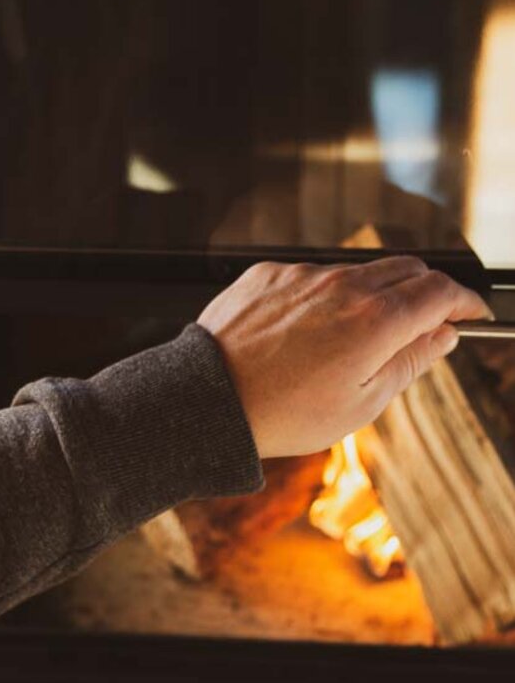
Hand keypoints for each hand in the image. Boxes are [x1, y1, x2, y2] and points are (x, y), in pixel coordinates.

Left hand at [197, 257, 491, 457]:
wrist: (209, 400)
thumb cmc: (284, 413)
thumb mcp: (363, 404)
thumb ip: (411, 361)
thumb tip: (444, 334)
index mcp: (376, 320)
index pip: (440, 291)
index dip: (465, 301)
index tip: (472, 313)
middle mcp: (343, 285)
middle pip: (406, 269)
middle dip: (426, 292)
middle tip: (426, 322)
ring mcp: (303, 275)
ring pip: (357, 272)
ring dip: (371, 295)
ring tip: (352, 341)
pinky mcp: (269, 273)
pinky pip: (309, 277)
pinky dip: (322, 298)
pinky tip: (304, 335)